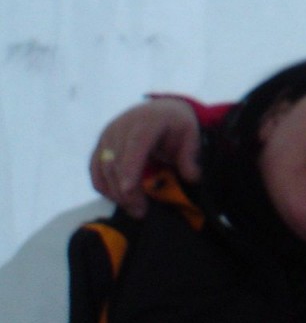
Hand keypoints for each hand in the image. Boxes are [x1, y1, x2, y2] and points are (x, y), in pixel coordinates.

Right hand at [89, 99, 201, 217]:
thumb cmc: (177, 124)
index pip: (135, 145)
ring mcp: (107, 136)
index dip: (130, 168)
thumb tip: (192, 178)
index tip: (129, 190)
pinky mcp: (100, 147)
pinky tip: (122, 199)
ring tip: (136, 210)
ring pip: (103, 170)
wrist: (161, 109)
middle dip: (127, 191)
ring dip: (116, 194)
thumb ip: (190, 156)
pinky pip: (96, 172)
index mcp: (147, 121)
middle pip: (116, 162)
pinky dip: (106, 188)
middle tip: (142, 212)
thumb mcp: (191, 135)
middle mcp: (121, 126)